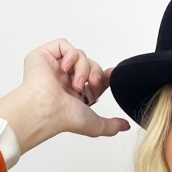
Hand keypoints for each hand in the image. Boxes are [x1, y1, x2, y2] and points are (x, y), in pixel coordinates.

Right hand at [0, 39, 130, 153]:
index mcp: (77, 93)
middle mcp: (66, 79)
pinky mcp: (46, 55)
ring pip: (79, 55)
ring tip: (75, 84)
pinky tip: (65, 68)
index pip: (95, 78)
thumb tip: (126, 126)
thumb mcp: (96, 125)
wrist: (47, 109)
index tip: (112, 75)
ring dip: (82, 69)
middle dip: (95, 73)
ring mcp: (56, 66)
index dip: (104, 76)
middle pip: (90, 64)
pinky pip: (64, 45)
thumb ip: (113, 126)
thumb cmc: (65, 118)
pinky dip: (69, 55)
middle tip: (91, 84)